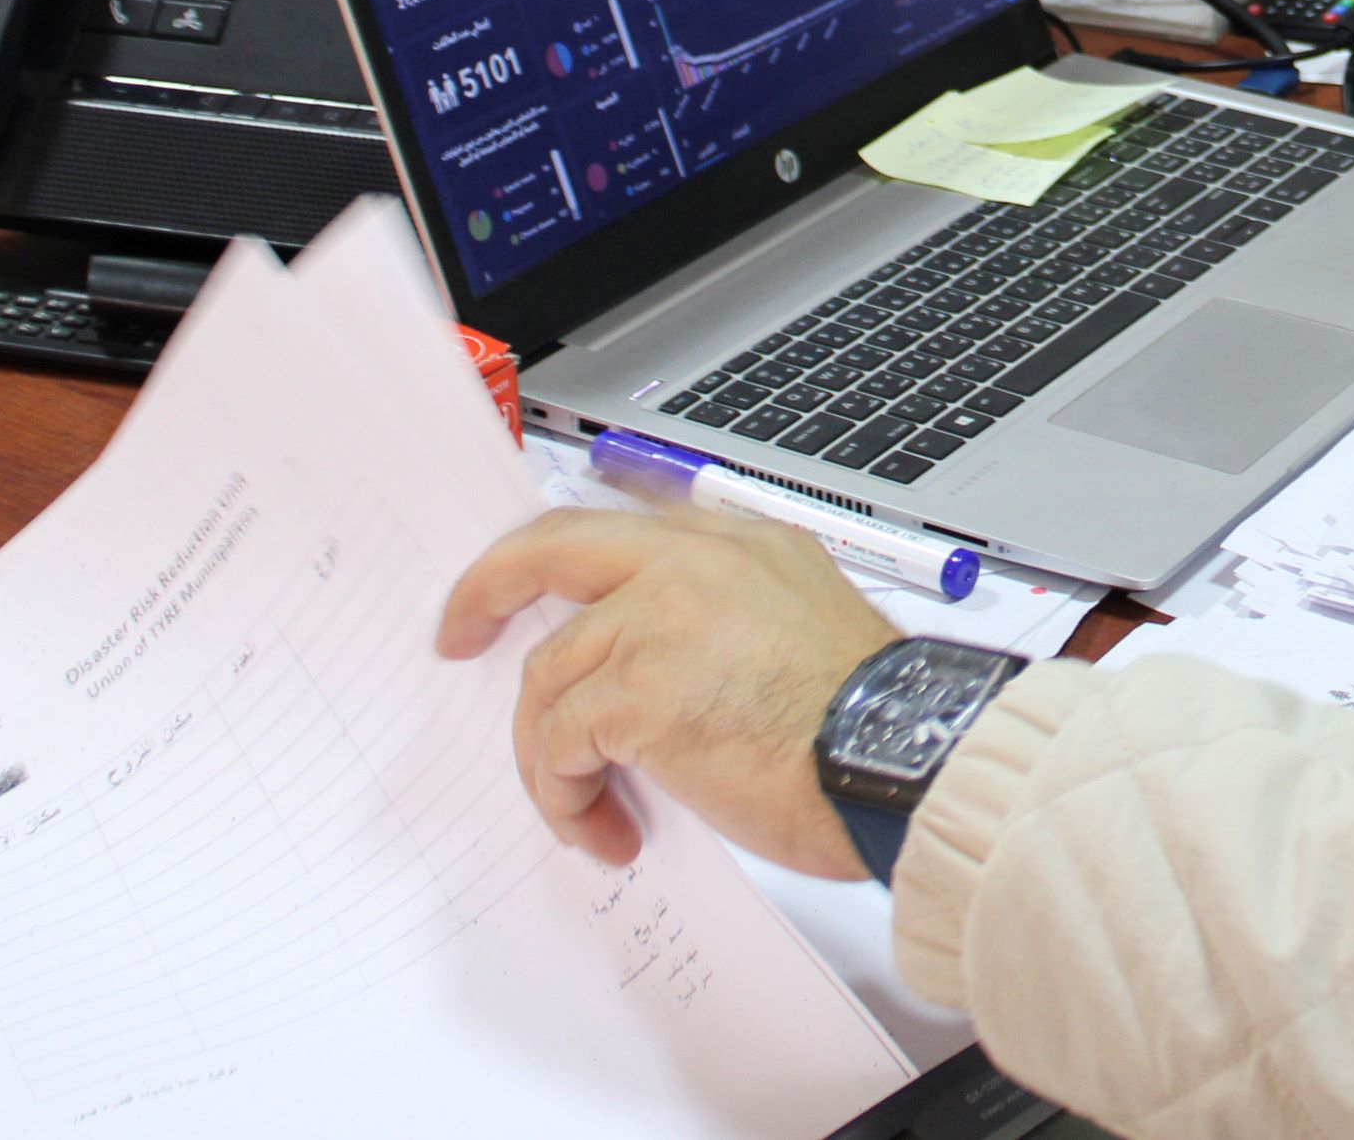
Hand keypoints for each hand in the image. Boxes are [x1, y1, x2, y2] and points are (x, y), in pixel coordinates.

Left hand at [438, 505, 898, 876]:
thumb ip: (728, 618)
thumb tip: (659, 673)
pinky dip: (567, 798)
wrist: (895, 754)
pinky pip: (559, 746)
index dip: (560, 552)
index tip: (526, 580)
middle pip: (550, 548)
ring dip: (550, 757)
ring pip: (547, 676)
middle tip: (458, 634)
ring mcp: (658, 618)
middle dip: (486, 589)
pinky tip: (606, 832)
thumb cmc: (868, 717)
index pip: (621, 522)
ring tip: (588, 812)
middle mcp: (693, 562)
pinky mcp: (636, 691)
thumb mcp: (804, 623)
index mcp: (738, 542)